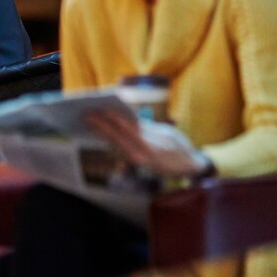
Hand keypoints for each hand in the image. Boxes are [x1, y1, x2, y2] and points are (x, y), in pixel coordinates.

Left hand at [85, 111, 206, 177]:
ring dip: (102, 132)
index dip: (114, 119)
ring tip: (90, 122)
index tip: (102, 109)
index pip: (129, 129)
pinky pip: (120, 149)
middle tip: (87, 115)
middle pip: (118, 137)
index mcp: (152, 144)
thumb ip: (147, 126)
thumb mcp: (166, 133)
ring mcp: (138, 160)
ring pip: (116, 144)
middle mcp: (142, 154)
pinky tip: (101, 132)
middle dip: (101, 125)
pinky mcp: (136, 163)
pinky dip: (110, 139)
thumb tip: (128, 116)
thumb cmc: (179, 146)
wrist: (189, 167)